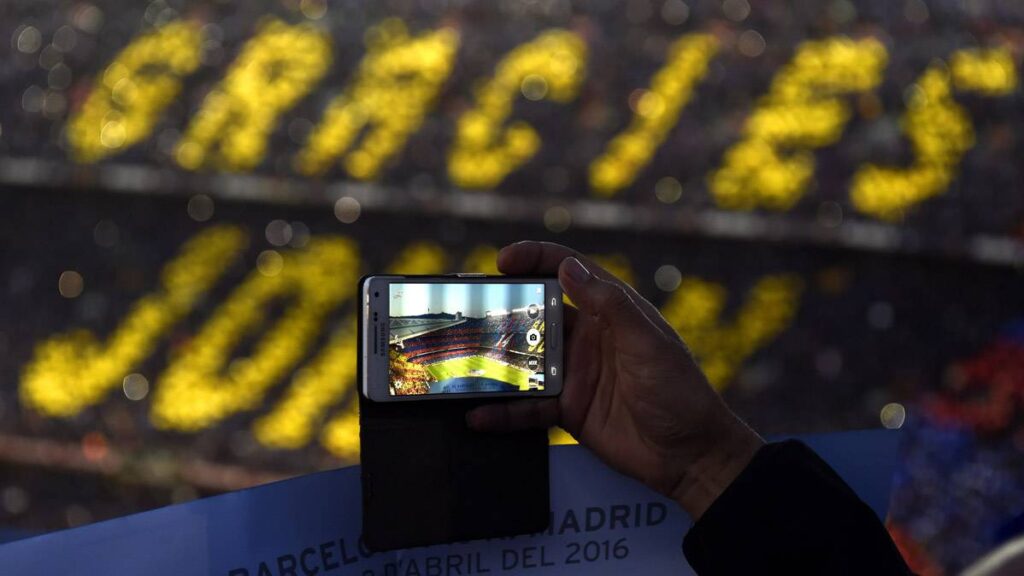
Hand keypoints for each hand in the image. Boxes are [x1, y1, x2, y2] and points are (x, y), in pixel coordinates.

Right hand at [467, 241, 763, 518]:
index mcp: (611, 310)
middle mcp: (588, 336)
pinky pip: (527, 406)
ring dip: (495, 359)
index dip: (535, 259)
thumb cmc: (679, 390)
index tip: (503, 260)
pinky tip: (477, 414)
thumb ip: (608, 304)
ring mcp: (575, 373)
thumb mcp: (647, 342)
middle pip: (536, 312)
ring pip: (524, 359)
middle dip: (502, 307)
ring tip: (461, 358)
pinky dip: (502, 411)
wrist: (691, 455)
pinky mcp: (568, 409)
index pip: (568, 272)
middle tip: (469, 308)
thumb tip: (568, 266)